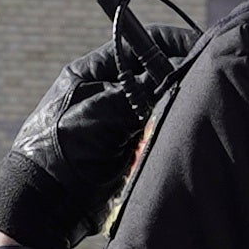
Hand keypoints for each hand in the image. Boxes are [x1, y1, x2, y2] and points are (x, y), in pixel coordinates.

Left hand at [0, 2, 199, 248]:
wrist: (42, 206)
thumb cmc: (60, 154)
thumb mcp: (100, 116)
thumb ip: (135, 91)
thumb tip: (172, 72)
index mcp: (91, 72)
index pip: (139, 43)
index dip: (172, 43)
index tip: (203, 48)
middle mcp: (103, 90)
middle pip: (152, 73)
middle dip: (177, 79)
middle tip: (205, 87)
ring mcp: (112, 119)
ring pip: (155, 104)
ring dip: (172, 110)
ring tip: (193, 115)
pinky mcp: (119, 147)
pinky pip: (151, 132)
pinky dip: (163, 134)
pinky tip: (175, 139)